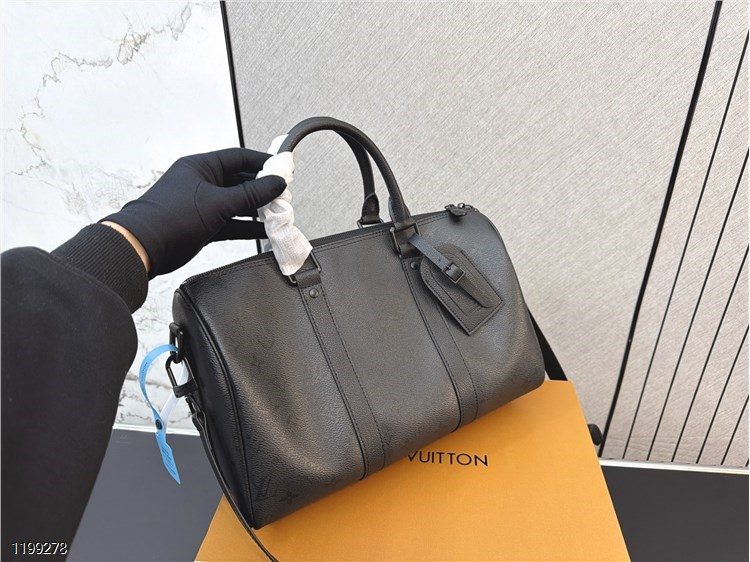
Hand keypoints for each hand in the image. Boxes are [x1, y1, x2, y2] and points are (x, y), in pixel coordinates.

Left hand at [101, 148, 284, 276]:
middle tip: (282, 195)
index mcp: (200, 167)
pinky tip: (262, 230)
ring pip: (237, 203)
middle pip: (240, 181)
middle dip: (262, 190)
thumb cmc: (168, 218)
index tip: (282, 170)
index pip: (238, 158)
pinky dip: (247, 226)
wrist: (144, 247)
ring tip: (276, 214)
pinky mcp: (202, 225)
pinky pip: (231, 222)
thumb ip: (250, 195)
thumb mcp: (218, 203)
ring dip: (256, 210)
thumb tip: (275, 184)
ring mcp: (202, 205)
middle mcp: (201, 183)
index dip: (262, 163)